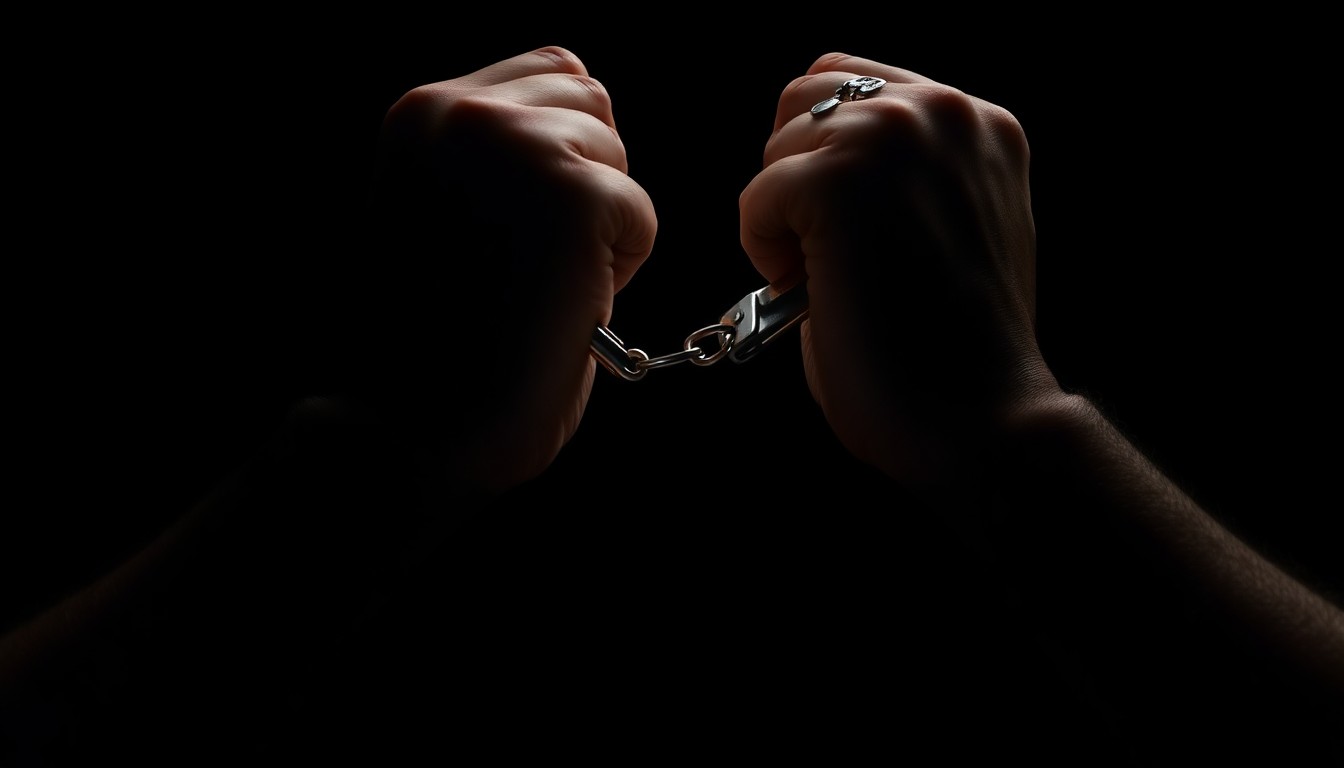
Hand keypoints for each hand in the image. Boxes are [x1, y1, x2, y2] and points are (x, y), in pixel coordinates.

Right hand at [349, 46, 656, 493]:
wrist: (409, 425)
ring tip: (535, 282)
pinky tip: (557, 303)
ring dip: (597, 224)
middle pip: (591, 100)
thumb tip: (589, 124)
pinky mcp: (571, 196)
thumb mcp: (449, 207)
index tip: (518, 226)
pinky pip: (639, 214)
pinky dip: (617, 267)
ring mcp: (516, 147)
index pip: (550, 73)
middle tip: (528, 261)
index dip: (560, 152)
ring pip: (616, 156)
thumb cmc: (435, 337)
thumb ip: (497, 156)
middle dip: (582, 179)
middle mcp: (460, 110)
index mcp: (422, 112)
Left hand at [739, 52, 1055, 490]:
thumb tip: (818, 159)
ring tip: (827, 280)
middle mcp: (945, 111)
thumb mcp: (948, 226)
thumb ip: (905, 176)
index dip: (828, 154)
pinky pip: (757, 197)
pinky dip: (765, 250)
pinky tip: (809, 294)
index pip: (862, 84)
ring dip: (784, 214)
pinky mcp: (839, 183)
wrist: (980, 421)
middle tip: (829, 257)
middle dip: (800, 176)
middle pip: (808, 97)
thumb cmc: (953, 348)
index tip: (847, 227)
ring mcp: (892, 139)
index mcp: (982, 122)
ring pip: (780, 144)